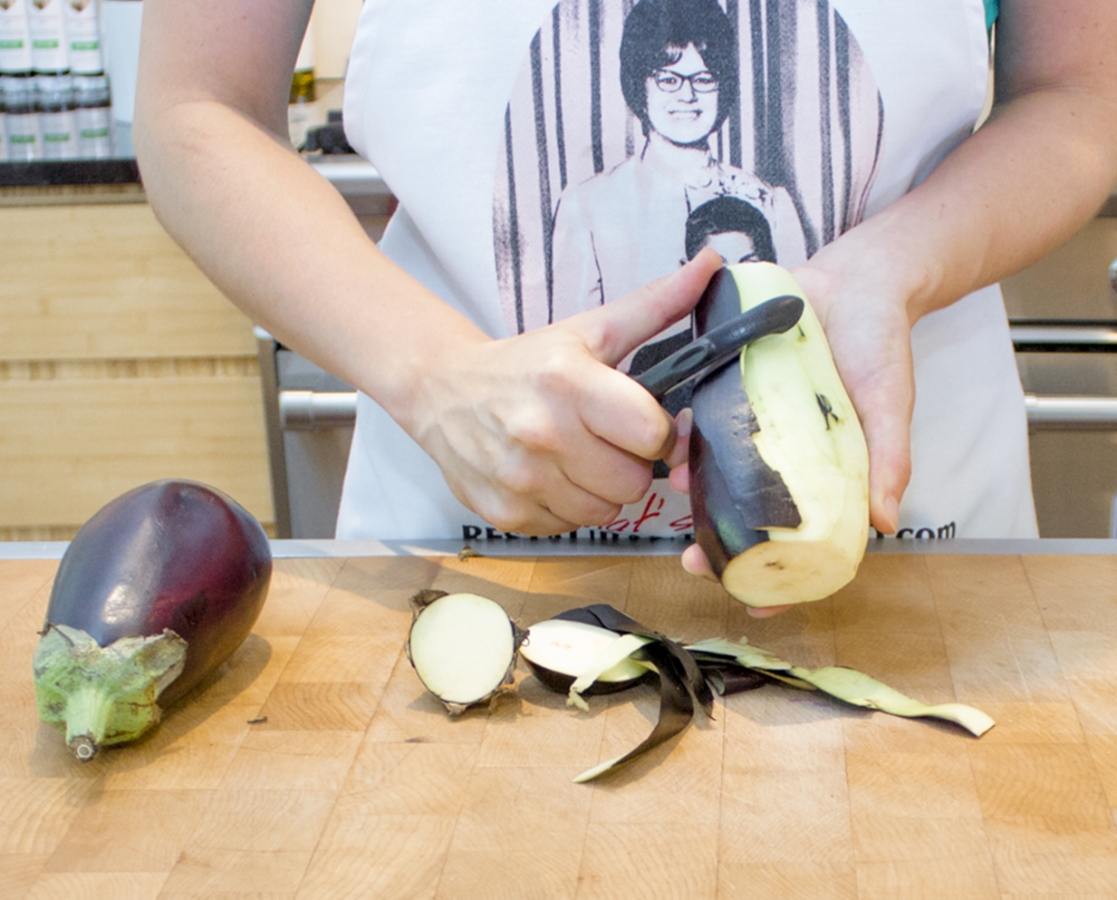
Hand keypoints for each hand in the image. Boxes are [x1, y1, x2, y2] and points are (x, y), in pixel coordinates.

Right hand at [406, 249, 722, 534]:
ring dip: (599, 490)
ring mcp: (521, 479)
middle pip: (634, 482)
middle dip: (628, 463)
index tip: (637, 422)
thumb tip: (712, 263)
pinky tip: (548, 477)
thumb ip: (655, 304)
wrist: (442, 392)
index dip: (656, 432)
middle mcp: (542, 434)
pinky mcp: (506, 513)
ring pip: (605, 511)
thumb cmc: (526, 363)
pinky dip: (565, 507)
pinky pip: (569, 527)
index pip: (651, 435)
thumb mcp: (588, 330)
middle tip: (602, 440)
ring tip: (574, 458)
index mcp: (569, 383)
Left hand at [669, 233, 919, 615]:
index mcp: (825, 475)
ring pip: (719, 476)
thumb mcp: (889, 402)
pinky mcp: (731, 393)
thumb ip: (888, 458)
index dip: (782, 581)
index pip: (803, 542)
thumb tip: (883, 521)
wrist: (854, 280)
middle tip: (695, 559)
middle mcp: (785, 459)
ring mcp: (755, 428)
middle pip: (749, 517)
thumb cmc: (880, 347)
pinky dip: (686, 438)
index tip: (753, 607)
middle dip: (720, 544)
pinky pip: (702, 424)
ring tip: (678, 488)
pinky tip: (673, 443)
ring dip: (695, 491)